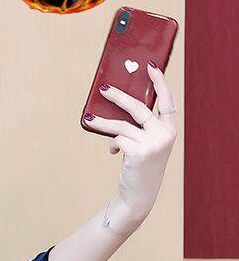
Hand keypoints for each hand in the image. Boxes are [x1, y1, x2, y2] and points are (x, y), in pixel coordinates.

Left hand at [83, 62, 177, 227]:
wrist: (138, 194)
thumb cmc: (140, 165)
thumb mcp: (146, 143)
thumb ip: (140, 126)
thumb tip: (116, 101)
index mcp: (170, 129)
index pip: (167, 101)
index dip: (159, 82)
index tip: (149, 66)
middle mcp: (165, 135)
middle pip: (139, 108)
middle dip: (119, 96)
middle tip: (103, 89)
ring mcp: (153, 144)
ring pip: (121, 125)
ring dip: (102, 122)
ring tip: (90, 118)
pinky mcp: (139, 152)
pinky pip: (117, 139)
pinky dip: (111, 144)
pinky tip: (113, 152)